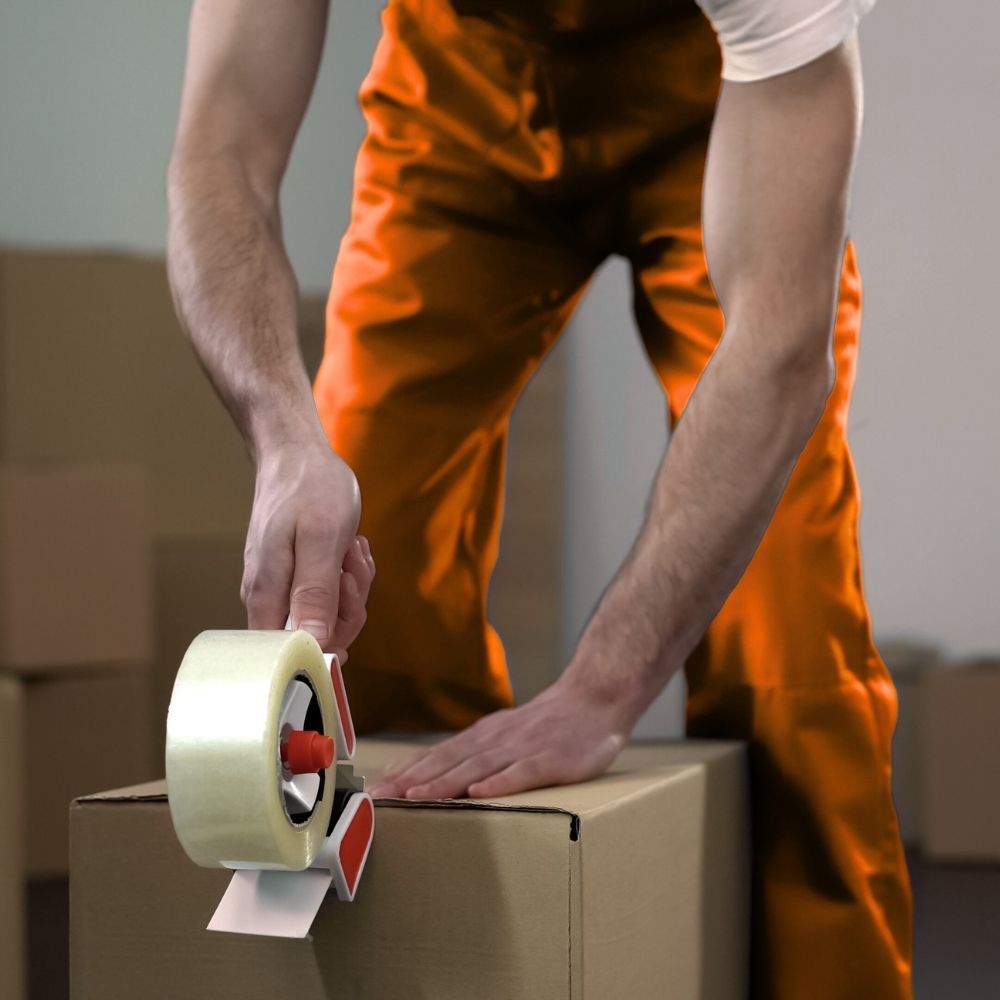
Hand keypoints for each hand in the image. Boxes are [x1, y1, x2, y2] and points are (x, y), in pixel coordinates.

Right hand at [241, 441, 375, 654]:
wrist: (296, 454)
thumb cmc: (309, 487)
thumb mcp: (322, 538)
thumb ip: (316, 593)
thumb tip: (314, 643)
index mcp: (267, 597)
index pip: (296, 653)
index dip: (332, 638)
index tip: (344, 594)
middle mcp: (268, 601)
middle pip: (319, 638)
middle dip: (349, 605)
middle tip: (350, 564)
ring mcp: (281, 590)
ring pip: (330, 616)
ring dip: (352, 585)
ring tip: (349, 548)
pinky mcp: (296, 579)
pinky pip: (330, 595)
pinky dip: (347, 575)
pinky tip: (348, 548)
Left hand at [368, 675, 631, 799]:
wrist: (593, 699)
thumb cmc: (547, 725)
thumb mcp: (505, 733)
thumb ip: (475, 752)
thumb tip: (435, 774)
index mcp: (482, 737)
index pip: (435, 755)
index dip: (404, 772)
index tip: (374, 789)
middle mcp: (494, 740)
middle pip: (446, 761)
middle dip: (410, 780)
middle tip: (380, 798)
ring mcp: (522, 748)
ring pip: (476, 767)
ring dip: (443, 782)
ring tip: (415, 797)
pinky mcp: (550, 759)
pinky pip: (522, 772)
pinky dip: (499, 783)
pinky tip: (479, 794)